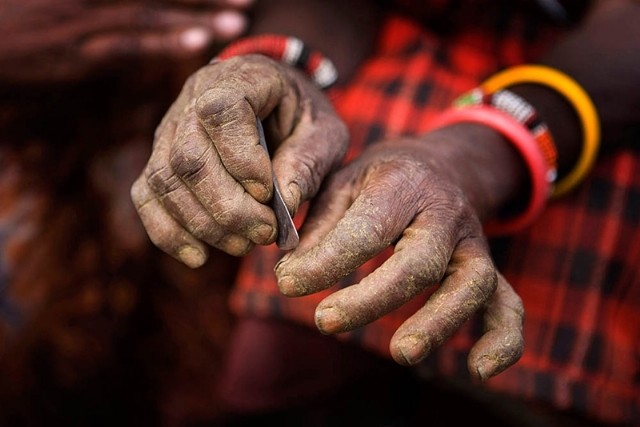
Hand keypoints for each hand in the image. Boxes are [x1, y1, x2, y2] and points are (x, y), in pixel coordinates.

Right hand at [0, 0, 252, 83]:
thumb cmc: (19, 14)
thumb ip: (106, 0)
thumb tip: (146, 5)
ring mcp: (85, 18)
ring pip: (152, 12)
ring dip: (199, 14)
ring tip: (241, 19)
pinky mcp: (78, 51)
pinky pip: (129, 44)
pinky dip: (164, 42)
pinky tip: (198, 42)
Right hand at [131, 54, 348, 266]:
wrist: (278, 107)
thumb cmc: (304, 120)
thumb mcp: (324, 134)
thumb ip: (308, 163)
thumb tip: (283, 205)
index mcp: (240, 77)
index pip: (221, 112)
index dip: (241, 159)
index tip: (268, 194)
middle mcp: (194, 97)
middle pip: (188, 157)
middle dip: (227, 208)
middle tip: (264, 234)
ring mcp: (170, 129)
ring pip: (165, 181)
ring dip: (204, 225)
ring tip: (244, 245)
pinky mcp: (161, 159)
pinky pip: (148, 196)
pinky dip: (168, 232)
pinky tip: (199, 257)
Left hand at [274, 134, 524, 379]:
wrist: (440, 166)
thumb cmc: (381, 181)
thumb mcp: (343, 184)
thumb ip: (318, 226)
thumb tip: (290, 274)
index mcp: (403, 185)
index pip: (366, 228)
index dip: (327, 261)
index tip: (287, 284)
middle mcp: (446, 214)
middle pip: (420, 261)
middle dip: (373, 297)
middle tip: (324, 321)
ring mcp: (474, 244)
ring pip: (470, 285)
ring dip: (437, 323)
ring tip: (401, 353)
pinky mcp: (488, 270)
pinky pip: (508, 306)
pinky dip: (502, 341)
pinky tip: (479, 371)